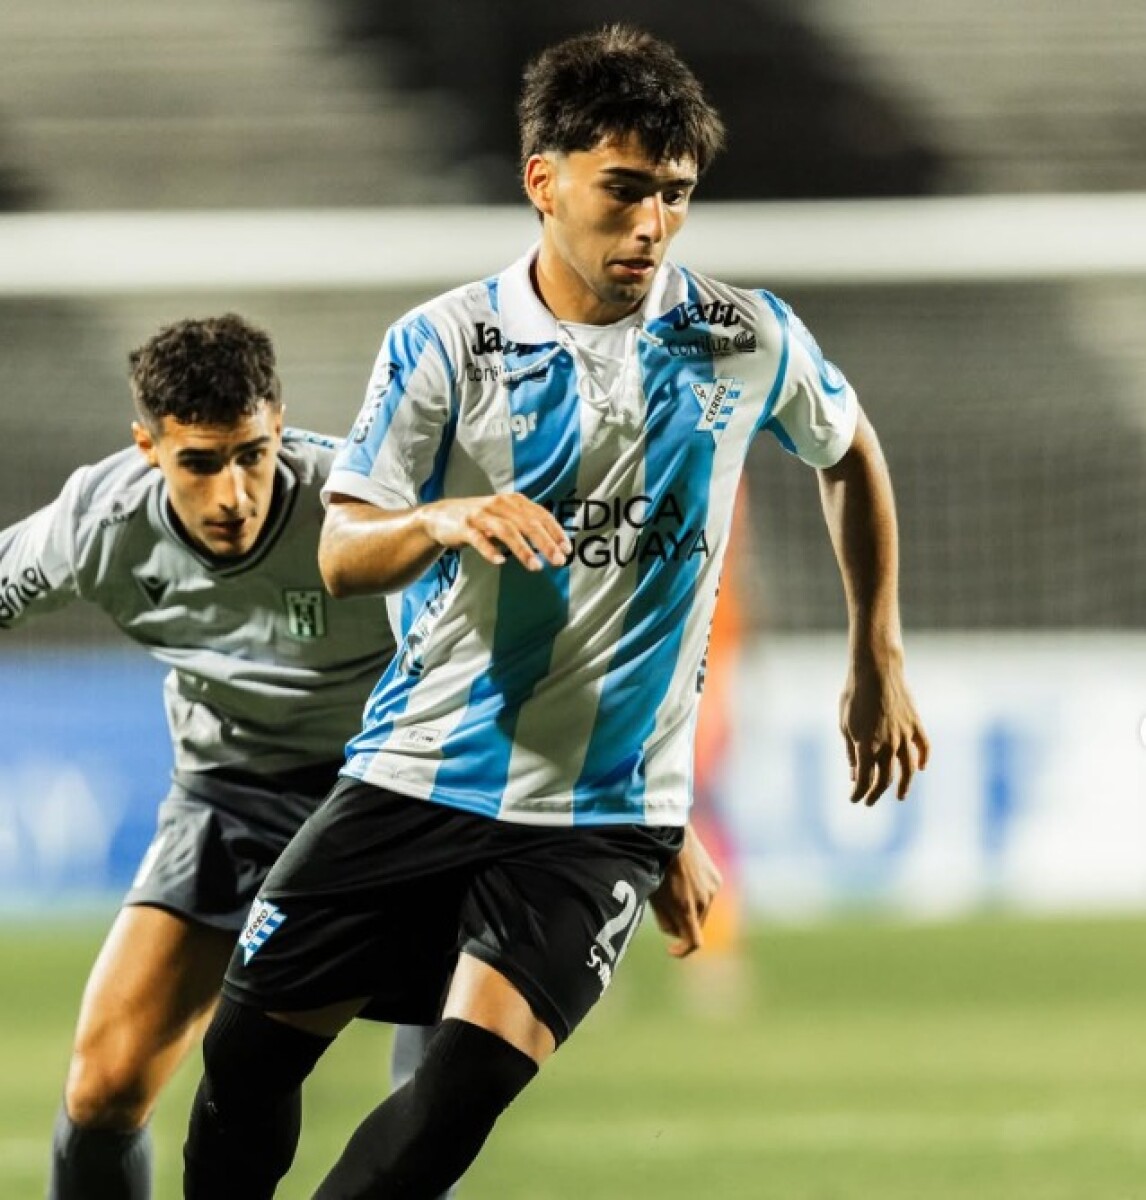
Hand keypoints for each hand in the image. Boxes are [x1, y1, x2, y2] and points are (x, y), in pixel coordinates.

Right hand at [421, 494, 569, 571]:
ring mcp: (481, 514)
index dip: (556, 532)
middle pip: (528, 523)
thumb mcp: (506, 517)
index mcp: (514, 501)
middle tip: (558, 561)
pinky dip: (490, 550)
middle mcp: (500, 504)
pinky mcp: (464, 526)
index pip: (541, 515)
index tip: (567, 550)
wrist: (441, 516)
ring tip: (535, 566)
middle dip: (545, 543)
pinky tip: (500, 562)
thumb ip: (527, 526)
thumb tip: (555, 545)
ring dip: (523, 549)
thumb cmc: (481, 520)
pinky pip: (478, 539)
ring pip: (506, 530)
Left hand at [648, 825, 722, 957]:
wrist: (669, 833)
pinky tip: (683, 879)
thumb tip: (673, 933)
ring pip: (702, 911)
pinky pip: (707, 895)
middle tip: (666, 913)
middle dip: (682, 925)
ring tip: (672, 890)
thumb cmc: (655, 865)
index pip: (694, 942)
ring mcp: (712, 889)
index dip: (682, 950)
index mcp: (687, 908)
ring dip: (690, 908)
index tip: (672, 949)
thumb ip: (665, 920)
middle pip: (695, 926)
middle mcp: (704, 901)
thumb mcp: (654, 895)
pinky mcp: (716, 878)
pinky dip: (697, 894)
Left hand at [840, 657, 929, 805]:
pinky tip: (920, 768)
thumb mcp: (845, 725)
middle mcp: (888, 745)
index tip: (854, 800)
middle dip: (876, 793)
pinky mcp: (915, 725)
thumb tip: (854, 774)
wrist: (876, 671)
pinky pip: (924, 748)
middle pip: (886, 778)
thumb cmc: (855, 697)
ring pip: (908, 769)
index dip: (859, 793)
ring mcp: (904, 736)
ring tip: (900, 796)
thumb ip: (851, 752)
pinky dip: (923, 760)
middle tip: (870, 801)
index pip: (864, 780)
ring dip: (904, 785)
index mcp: (866, 746)